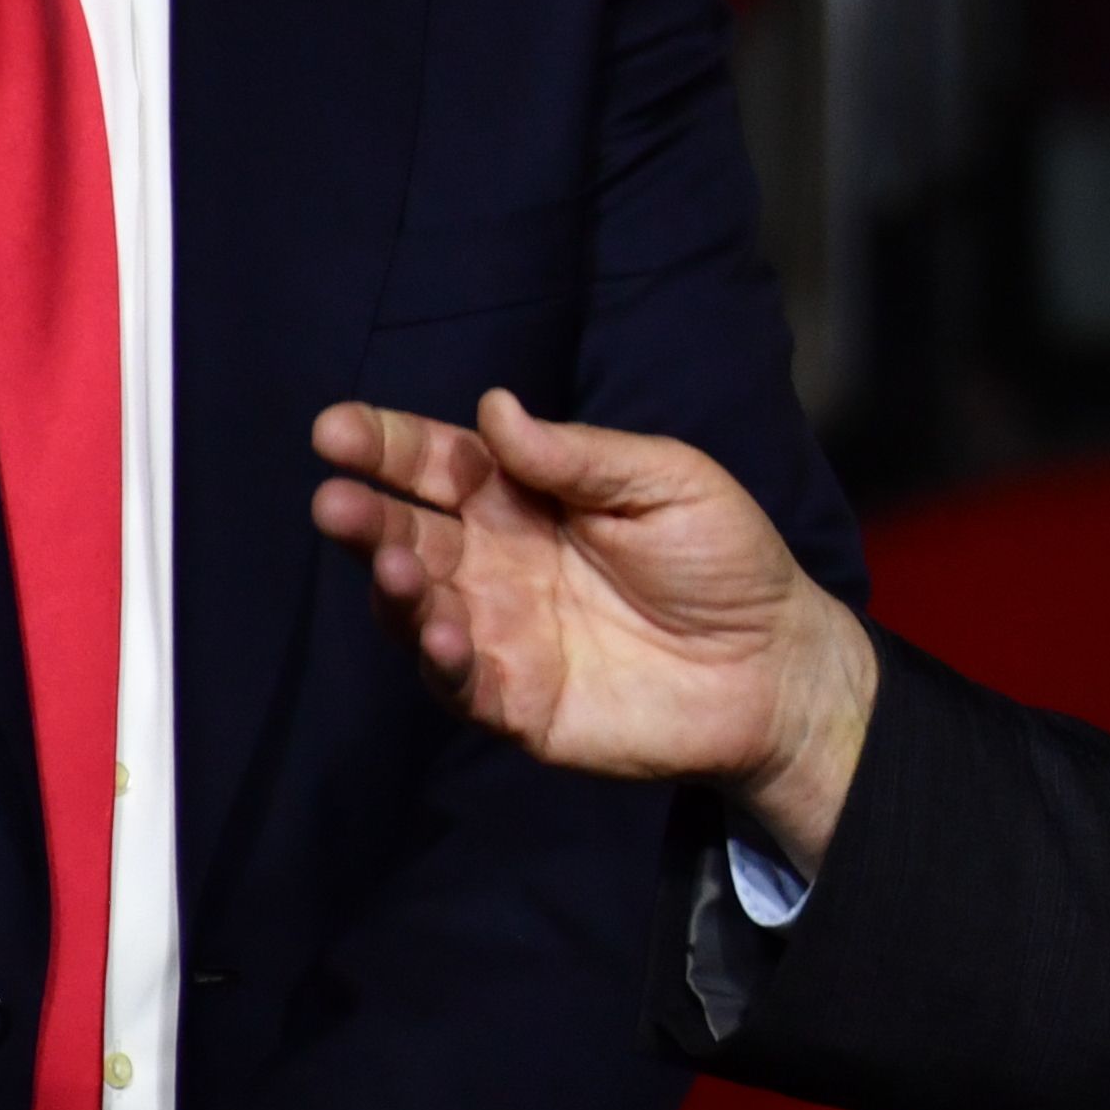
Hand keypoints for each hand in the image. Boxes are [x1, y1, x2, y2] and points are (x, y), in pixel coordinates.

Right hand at [308, 391, 879, 874]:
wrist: (775, 664)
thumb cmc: (724, 560)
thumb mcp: (668, 481)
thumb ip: (580, 455)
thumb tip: (495, 409)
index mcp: (526, 496)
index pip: (439, 463)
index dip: (385, 445)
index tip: (334, 430)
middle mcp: (495, 561)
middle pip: (409, 532)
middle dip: (365, 516)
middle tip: (335, 501)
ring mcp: (499, 632)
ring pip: (417, 608)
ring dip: (396, 587)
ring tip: (396, 566)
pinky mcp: (516, 700)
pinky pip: (458, 683)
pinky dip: (441, 660)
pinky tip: (446, 634)